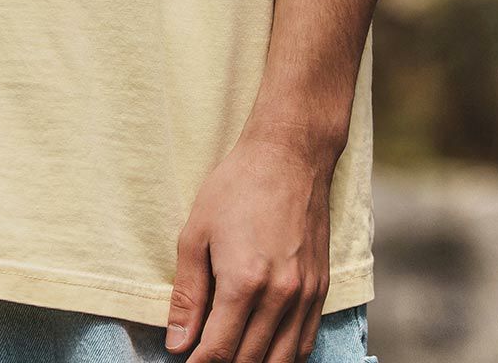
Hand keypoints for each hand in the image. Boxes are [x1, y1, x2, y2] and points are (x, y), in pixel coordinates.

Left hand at [164, 121, 336, 362]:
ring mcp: (305, 295)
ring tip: (231, 357)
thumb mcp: (196, 234)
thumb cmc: (236, 188)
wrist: (289, 156)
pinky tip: (264, 352)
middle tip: (205, 358)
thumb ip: (187, 295)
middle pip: (249, 361)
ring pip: (280, 360)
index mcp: (244, 283)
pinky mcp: (321, 289)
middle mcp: (280, 296)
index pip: (219, 351)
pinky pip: (305, 343)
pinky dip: (283, 357)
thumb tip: (177, 344)